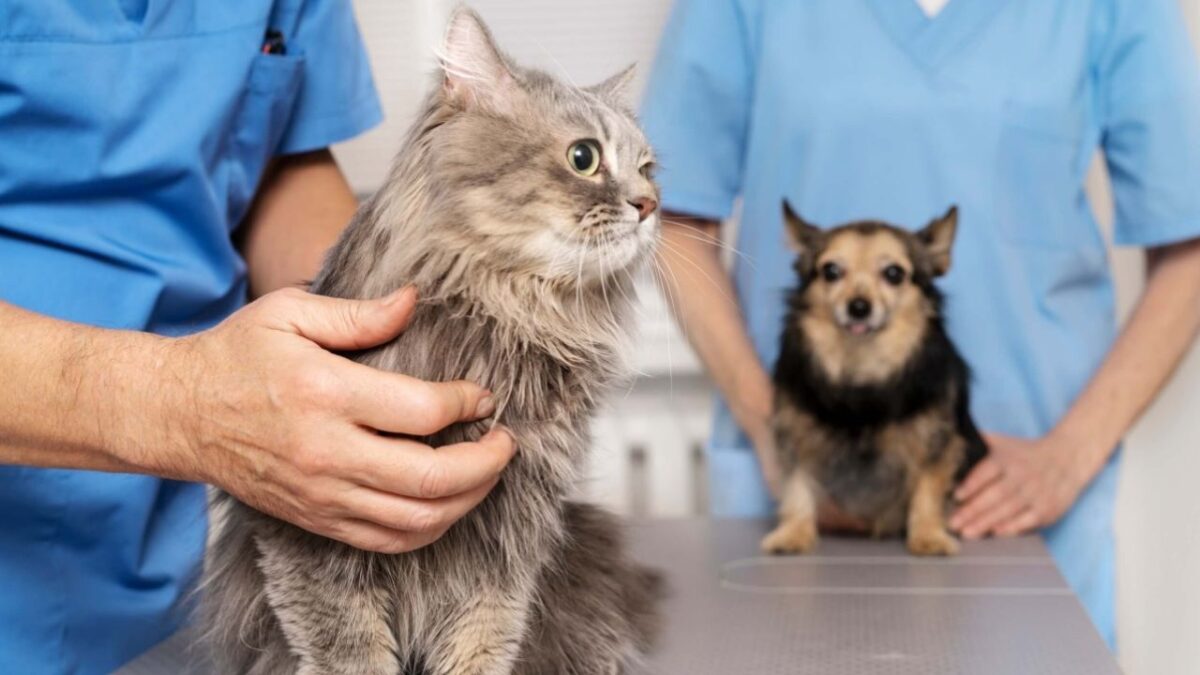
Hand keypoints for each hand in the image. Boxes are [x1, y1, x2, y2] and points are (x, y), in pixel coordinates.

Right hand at [134, 286, 515, 552]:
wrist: (179, 414)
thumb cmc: (236, 356)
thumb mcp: (290, 313)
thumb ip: (358, 313)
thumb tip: (414, 300)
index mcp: (327, 393)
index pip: (423, 412)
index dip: (468, 404)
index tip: (483, 396)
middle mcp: (328, 452)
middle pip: (432, 479)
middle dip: (486, 463)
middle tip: (506, 442)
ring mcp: (322, 494)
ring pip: (417, 520)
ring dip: (468, 500)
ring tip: (487, 473)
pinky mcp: (317, 519)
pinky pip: (388, 541)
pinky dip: (430, 528)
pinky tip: (448, 504)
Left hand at [949, 432, 1092, 538]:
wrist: (1068, 458)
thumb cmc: (1027, 453)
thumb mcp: (1004, 443)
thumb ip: (980, 442)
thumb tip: (953, 435)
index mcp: (1007, 459)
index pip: (986, 472)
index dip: (971, 485)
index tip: (956, 496)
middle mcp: (1021, 475)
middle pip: (994, 495)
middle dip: (972, 511)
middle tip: (953, 523)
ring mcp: (1036, 493)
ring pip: (1008, 510)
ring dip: (986, 523)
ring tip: (968, 533)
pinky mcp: (1048, 508)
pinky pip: (1027, 520)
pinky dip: (1011, 527)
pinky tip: (996, 533)